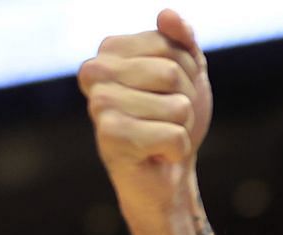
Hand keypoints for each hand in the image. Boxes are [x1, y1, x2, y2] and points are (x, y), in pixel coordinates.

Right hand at [78, 9, 212, 220]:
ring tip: (160, 134)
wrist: (168, 172)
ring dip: (182, 126)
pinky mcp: (110, 138)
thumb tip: (167, 13)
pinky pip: (173, 135)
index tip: (170, 91)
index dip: (187, 71)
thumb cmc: (173, 117)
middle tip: (167, 117)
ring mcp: (98, 105)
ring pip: (177, 106)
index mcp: (109, 49)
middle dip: (186, 100)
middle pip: (170, 72)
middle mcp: (94, 72)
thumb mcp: (188, 71)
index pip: (169, 44)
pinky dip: (178, 149)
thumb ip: (182, 39)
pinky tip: (157, 154)